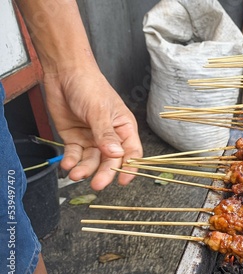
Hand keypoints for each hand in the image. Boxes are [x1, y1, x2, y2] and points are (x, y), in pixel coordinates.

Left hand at [43, 67, 142, 189]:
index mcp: (124, 127)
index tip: (124, 181)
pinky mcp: (75, 138)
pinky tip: (67, 165)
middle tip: (96, 184)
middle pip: (110, 160)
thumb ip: (106, 134)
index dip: (129, 167)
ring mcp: (92, 138)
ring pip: (92, 160)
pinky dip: (71, 161)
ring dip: (85, 169)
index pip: (131, 152)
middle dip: (104, 172)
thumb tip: (116, 155)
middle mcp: (110, 135)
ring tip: (75, 174)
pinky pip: (75, 155)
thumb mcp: (100, 110)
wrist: (63, 73)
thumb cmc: (89, 85)